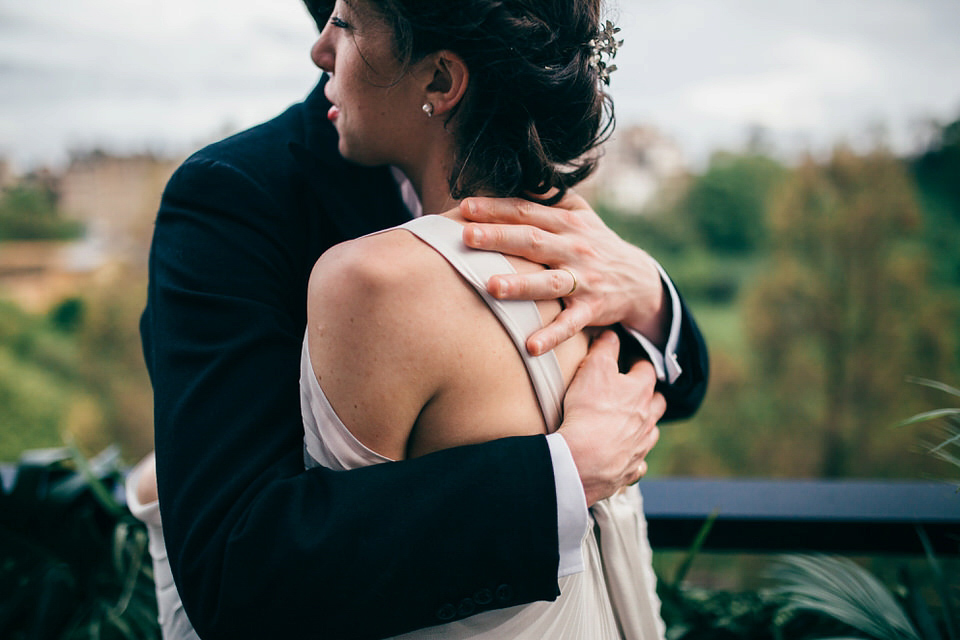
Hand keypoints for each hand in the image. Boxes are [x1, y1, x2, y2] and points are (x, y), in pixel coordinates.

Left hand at [461, 191, 667, 355]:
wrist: (639, 279)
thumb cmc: (596, 244)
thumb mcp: (580, 215)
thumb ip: (550, 198)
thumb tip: (516, 175)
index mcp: (567, 223)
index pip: (527, 212)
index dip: (496, 209)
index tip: (464, 208)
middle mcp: (574, 248)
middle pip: (533, 241)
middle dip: (499, 238)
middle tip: (466, 237)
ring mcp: (584, 280)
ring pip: (550, 282)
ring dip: (521, 286)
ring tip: (491, 288)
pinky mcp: (593, 309)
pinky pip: (571, 324)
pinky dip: (552, 335)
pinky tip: (530, 347)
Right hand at [557, 331, 663, 505]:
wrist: (583, 459)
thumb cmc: (589, 410)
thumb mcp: (593, 368)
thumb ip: (604, 348)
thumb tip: (611, 335)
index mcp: (640, 391)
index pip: (647, 370)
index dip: (638, 362)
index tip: (629, 360)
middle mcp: (647, 419)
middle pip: (657, 403)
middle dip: (649, 395)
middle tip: (634, 392)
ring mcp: (641, 446)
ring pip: (651, 433)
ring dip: (644, 427)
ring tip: (629, 425)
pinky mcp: (629, 470)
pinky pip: (638, 464)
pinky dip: (633, 458)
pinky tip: (622, 457)